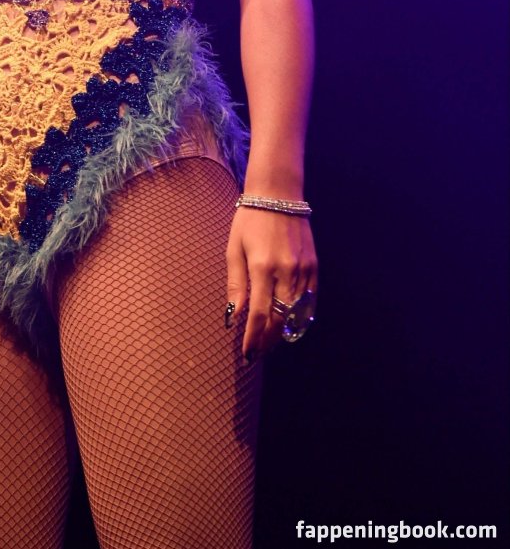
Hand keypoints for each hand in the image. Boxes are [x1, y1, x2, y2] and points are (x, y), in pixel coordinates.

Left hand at [226, 206, 317, 359]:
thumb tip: (234, 316)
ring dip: (284, 332)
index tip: (247, 354)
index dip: (254, 338)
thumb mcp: (234, 248)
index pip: (260, 314)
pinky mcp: (315, 266)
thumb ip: (236, 284)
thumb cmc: (249, 220)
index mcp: (262, 266)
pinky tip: (290, 324)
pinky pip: (310, 301)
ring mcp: (304, 269)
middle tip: (258, 351)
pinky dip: (301, 317)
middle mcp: (286, 270)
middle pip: (282, 319)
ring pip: (297, 314)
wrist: (278, 195)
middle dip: (269, 340)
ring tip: (271, 342)